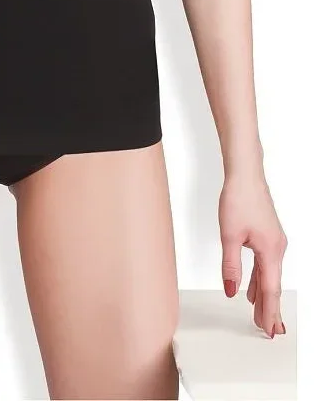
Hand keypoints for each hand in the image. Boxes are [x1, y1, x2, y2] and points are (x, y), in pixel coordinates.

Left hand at [219, 169, 287, 337]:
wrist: (245, 174)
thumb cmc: (239, 198)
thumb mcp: (229, 235)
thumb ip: (230, 266)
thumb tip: (231, 290)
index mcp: (270, 251)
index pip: (270, 290)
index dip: (269, 312)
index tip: (270, 330)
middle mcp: (277, 248)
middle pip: (273, 285)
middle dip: (270, 309)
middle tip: (268, 331)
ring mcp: (273, 241)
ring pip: (269, 275)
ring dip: (265, 295)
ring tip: (260, 315)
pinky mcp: (267, 235)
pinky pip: (266, 264)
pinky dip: (261, 279)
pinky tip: (254, 288)